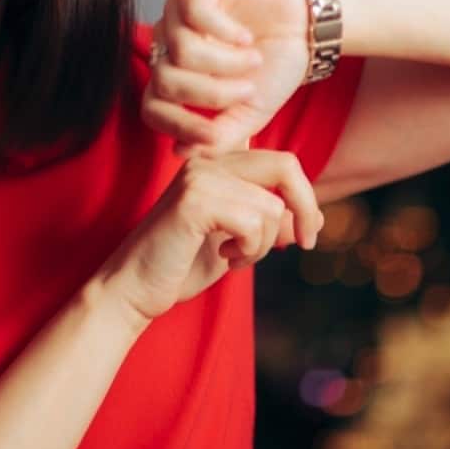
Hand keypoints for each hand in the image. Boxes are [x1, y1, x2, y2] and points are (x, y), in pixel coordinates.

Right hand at [96, 149, 322, 323]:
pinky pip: (252, 221)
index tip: (305, 233)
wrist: (135, 288)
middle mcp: (208, 159)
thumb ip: (270, 223)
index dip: (303, 196)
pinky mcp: (194, 200)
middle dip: (305, 207)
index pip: (280, 161)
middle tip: (304, 243)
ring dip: (262, 243)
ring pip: (270, 205)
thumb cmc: (182, 265)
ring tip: (235, 257)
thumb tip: (315, 215)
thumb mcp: (238, 241)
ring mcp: (200, 176)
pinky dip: (248, 249)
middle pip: (286, 166)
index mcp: (218, 163)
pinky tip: (224, 257)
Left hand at [141, 0, 312, 154]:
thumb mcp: (251, 112)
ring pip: (180, 50)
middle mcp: (168, 42)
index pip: (152, 107)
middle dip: (212, 94)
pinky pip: (193, 12)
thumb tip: (180, 153)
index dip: (179, 126)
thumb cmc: (276, 64)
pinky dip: (225, 32)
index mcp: (176, 75)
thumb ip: (220, 136)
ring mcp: (177, 10)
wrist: (308, 22)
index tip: (213, 137)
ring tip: (253, 59)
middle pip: (164, 80)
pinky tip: (246, 37)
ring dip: (225, 63)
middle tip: (248, 89)